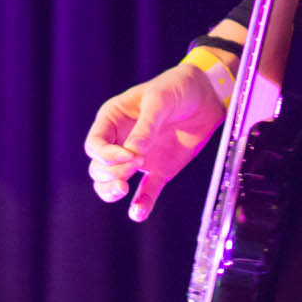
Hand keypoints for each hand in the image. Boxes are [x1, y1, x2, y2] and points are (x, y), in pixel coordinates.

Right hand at [83, 63, 225, 221]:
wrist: (206, 95)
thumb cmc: (177, 88)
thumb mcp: (159, 101)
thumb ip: (146, 127)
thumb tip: (132, 155)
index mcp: (113, 120)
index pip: (95, 146)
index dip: (105, 155)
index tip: (130, 155)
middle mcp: (120, 141)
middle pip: (98, 168)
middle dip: (111, 171)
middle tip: (136, 163)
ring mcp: (138, 159)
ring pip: (111, 183)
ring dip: (112, 191)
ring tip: (125, 189)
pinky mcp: (159, 171)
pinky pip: (145, 193)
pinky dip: (140, 205)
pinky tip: (138, 213)